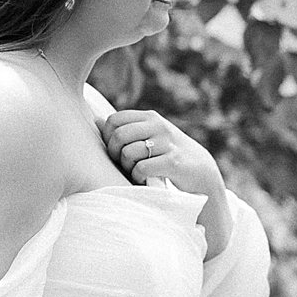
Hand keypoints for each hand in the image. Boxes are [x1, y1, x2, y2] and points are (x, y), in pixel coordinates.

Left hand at [102, 108, 231, 253]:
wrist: (201, 171)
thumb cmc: (168, 153)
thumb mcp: (149, 136)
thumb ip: (126, 128)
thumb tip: (96, 121)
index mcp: (150, 117)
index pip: (114, 120)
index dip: (107, 137)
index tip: (114, 150)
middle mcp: (158, 126)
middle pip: (118, 135)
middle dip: (114, 153)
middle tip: (122, 164)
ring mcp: (167, 143)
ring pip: (128, 153)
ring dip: (127, 167)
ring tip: (135, 171)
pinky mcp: (173, 162)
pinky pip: (141, 168)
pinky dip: (138, 177)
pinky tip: (144, 179)